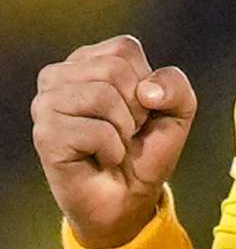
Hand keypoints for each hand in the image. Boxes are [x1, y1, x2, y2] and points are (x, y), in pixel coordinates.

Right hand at [32, 35, 196, 248]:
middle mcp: (59, 77)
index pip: (124, 49)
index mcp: (87, 61)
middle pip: (114, 69)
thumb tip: (147, 90)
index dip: (146, 84)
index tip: (141, 111)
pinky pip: (95, 131)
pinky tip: (102, 158)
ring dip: (122, 130)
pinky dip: (111, 150)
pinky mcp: (45, 135)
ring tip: (114, 144)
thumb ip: (176, 86)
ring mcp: (47, 105)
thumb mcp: (177, 112)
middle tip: (126, 132)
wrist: (130, 198)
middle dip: (135, 108)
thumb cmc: (145, 151)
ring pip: (101, 96)